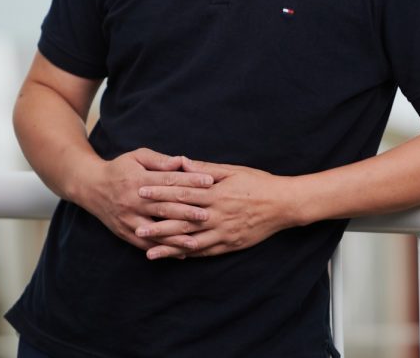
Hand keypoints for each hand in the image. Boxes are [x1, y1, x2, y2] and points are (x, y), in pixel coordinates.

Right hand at [79, 148, 214, 253]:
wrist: (91, 187)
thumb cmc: (119, 169)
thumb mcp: (137, 157)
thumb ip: (159, 160)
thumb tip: (181, 161)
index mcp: (139, 180)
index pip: (169, 181)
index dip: (190, 181)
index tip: (209, 182)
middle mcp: (133, 201)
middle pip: (164, 207)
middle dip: (187, 212)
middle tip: (208, 214)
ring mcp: (129, 219)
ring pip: (156, 229)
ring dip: (177, 236)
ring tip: (197, 241)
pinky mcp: (125, 232)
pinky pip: (146, 244)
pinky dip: (164, 249)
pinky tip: (181, 254)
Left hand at [136, 159, 298, 259]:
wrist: (283, 204)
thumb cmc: (258, 183)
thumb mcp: (232, 170)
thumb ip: (205, 169)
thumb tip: (181, 162)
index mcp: (215, 193)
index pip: (181, 193)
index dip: (160, 193)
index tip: (141, 193)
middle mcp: (216, 214)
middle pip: (182, 220)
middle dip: (158, 224)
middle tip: (136, 227)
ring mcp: (223, 232)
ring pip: (191, 241)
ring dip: (169, 246)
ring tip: (149, 251)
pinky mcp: (230, 244)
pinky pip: (206, 251)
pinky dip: (190, 254)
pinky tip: (175, 257)